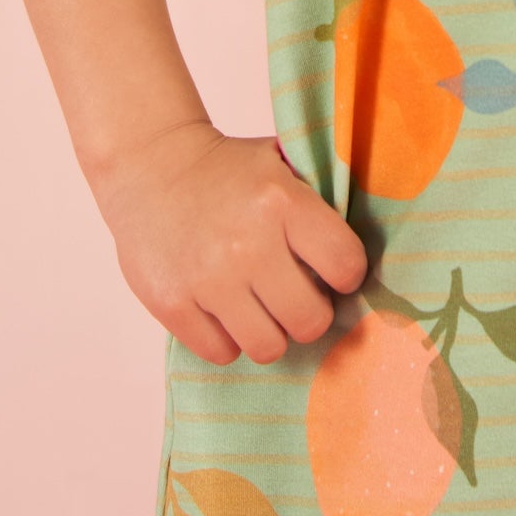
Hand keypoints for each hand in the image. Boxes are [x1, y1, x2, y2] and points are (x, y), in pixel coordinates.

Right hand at [93, 120, 368, 365]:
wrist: (148, 162)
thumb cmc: (226, 168)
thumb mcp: (279, 162)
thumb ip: (320, 197)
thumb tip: (367, 247)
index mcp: (282, 202)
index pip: (346, 266)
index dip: (344, 273)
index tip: (331, 270)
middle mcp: (248, 244)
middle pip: (311, 321)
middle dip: (309, 312)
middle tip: (294, 295)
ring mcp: (207, 278)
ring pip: (268, 347)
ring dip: (269, 331)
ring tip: (257, 304)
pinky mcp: (172, 304)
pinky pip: (221, 353)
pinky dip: (226, 338)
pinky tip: (221, 307)